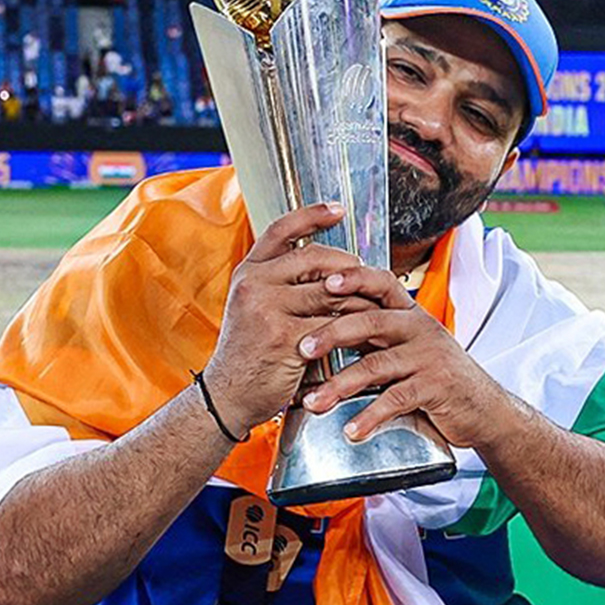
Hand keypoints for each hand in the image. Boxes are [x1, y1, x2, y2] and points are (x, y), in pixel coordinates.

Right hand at [203, 204, 376, 436]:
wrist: (228, 395)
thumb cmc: (250, 353)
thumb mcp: (254, 308)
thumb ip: (282, 285)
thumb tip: (330, 268)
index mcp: (248, 272)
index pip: (281, 229)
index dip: (311, 215)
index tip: (338, 209)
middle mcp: (254, 284)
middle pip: (314, 257)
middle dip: (347, 265)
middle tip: (367, 275)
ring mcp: (267, 308)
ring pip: (328, 291)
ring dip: (358, 298)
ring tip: (375, 304)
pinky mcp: (284, 336)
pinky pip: (331, 324)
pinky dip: (352, 328)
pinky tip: (365, 332)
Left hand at [297, 264, 510, 448]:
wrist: (484, 409)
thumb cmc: (437, 377)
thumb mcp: (407, 348)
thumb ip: (374, 337)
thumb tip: (322, 330)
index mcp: (410, 315)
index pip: (380, 283)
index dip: (352, 278)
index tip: (321, 282)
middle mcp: (420, 329)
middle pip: (371, 320)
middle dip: (332, 333)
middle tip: (303, 348)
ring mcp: (429, 357)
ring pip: (377, 365)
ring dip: (340, 385)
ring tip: (314, 402)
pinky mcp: (436, 387)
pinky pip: (396, 399)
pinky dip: (370, 416)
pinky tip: (351, 429)